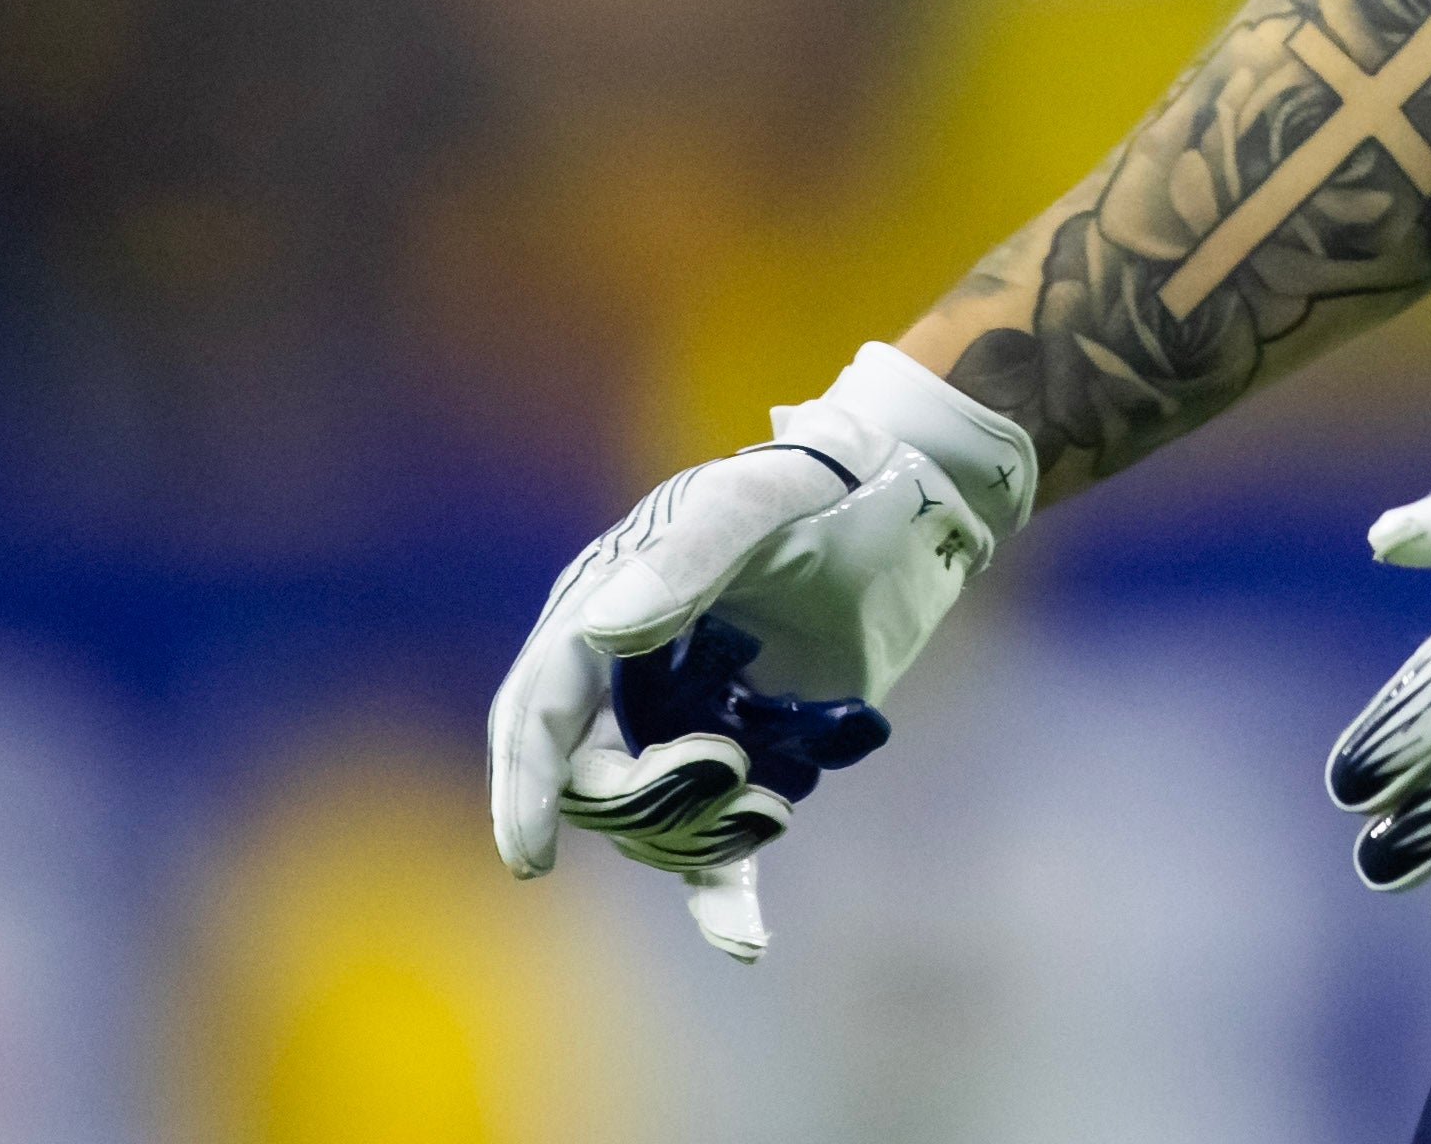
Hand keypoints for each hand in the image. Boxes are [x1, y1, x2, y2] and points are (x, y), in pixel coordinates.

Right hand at [486, 341, 1036, 961]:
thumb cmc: (820, 487)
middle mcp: (629, 677)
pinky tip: (744, 944)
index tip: (531, 855)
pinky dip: (724, 898)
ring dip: (703, 832)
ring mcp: (687, 723)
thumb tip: (603, 631)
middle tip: (732, 770)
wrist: (904, 503)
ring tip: (774, 800)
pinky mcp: (749, 758)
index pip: (541, 708)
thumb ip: (684, 560)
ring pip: (655, 823)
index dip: (526, 782)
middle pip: (594, 781)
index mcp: (604, 605)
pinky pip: (718, 849)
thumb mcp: (757, 503)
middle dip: (649, 798)